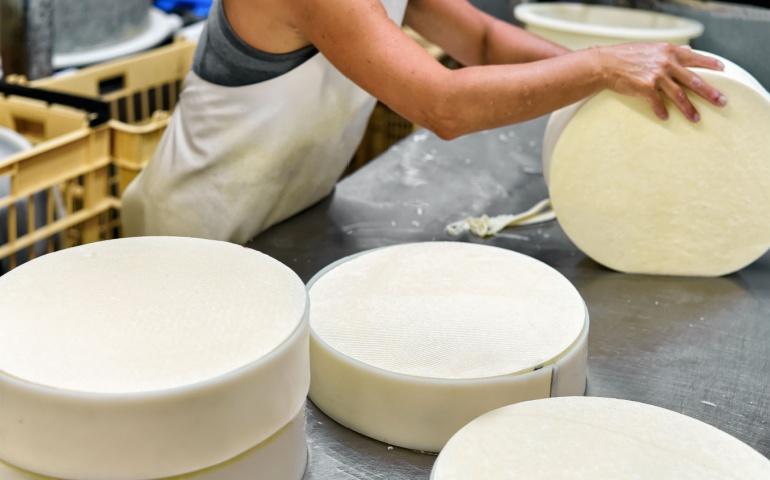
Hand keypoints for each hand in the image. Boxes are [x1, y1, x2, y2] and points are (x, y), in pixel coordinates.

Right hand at [595, 43, 726, 121]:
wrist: (606, 63)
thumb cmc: (627, 56)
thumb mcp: (651, 49)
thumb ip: (667, 54)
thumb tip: (684, 56)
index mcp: (669, 51)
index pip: (695, 57)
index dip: (710, 63)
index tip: (723, 70)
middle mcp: (666, 63)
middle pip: (693, 80)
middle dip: (709, 92)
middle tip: (722, 102)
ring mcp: (656, 76)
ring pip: (679, 94)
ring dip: (688, 108)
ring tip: (696, 118)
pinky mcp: (645, 88)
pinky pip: (658, 103)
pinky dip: (661, 111)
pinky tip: (665, 117)